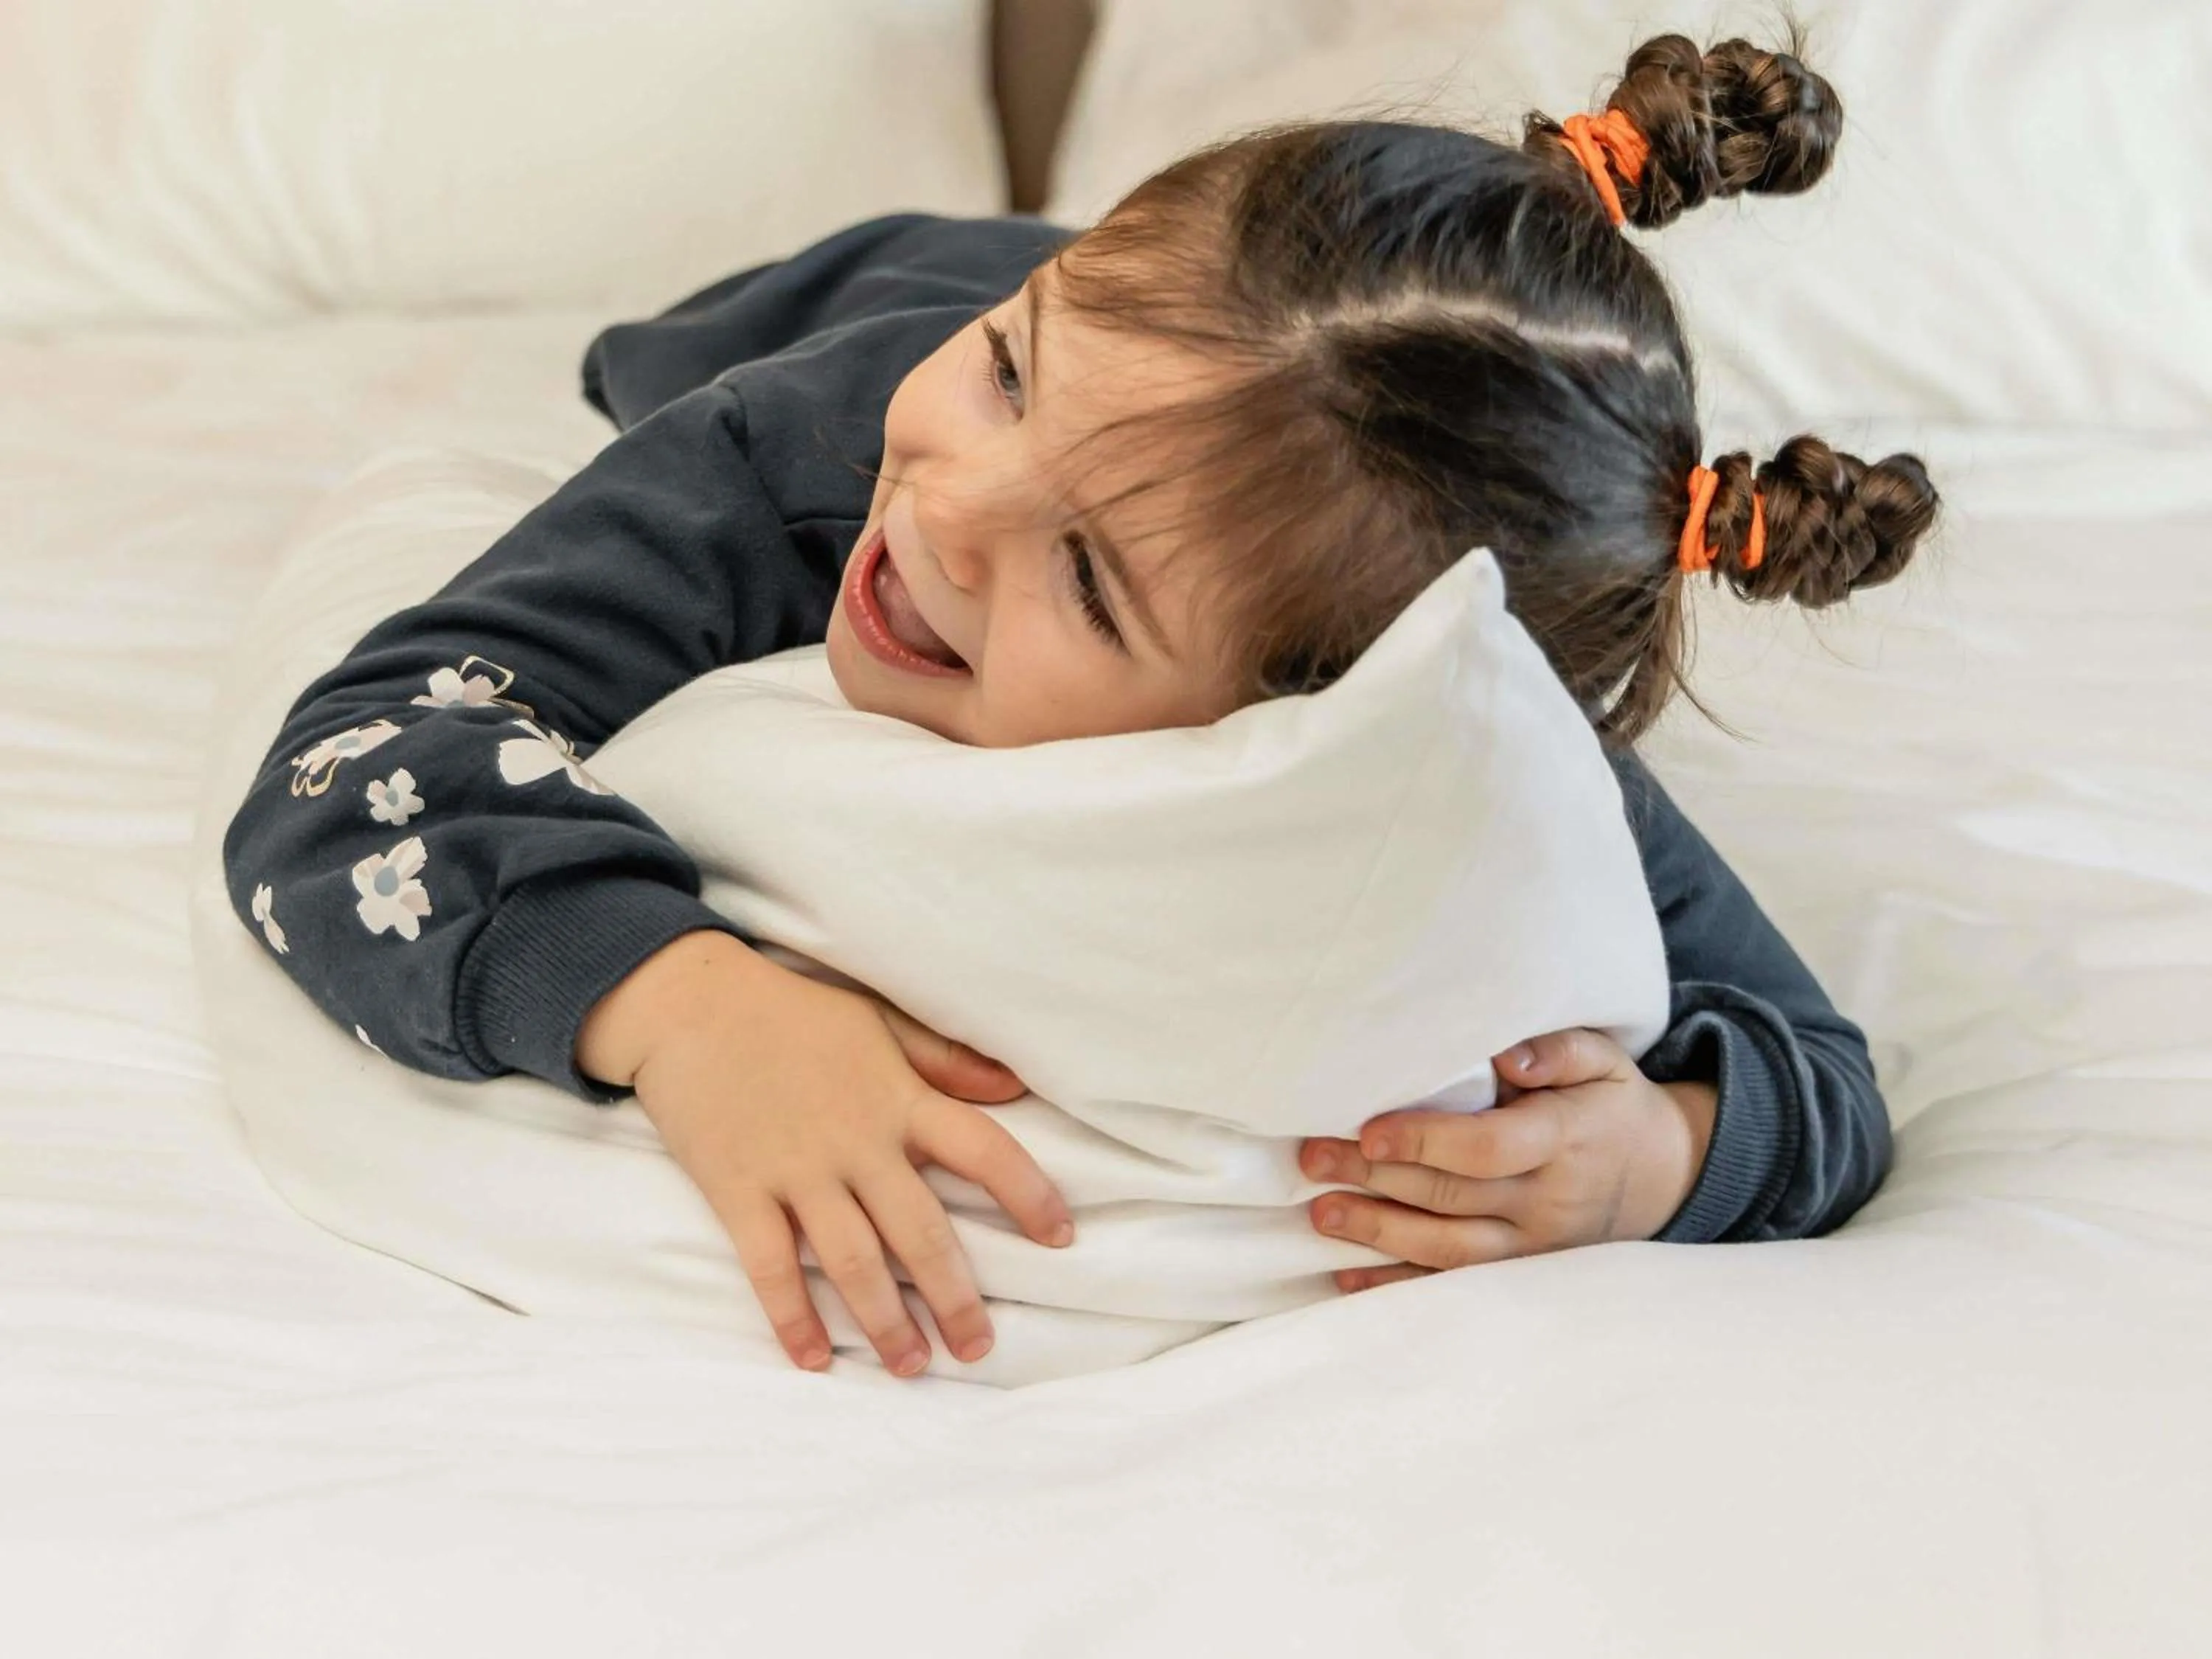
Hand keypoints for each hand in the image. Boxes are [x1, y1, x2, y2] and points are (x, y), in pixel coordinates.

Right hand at [578, 931, 1070, 1374]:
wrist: (687, 1002)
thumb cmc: (791, 1012)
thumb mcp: (877, 1021)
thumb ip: (944, 1058)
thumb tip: (1015, 1087)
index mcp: (898, 1098)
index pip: (983, 1149)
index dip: (1028, 1194)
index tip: (1062, 1238)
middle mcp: (856, 1141)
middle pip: (920, 1231)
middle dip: (954, 1297)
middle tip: (978, 1349)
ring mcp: (796, 1170)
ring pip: (853, 1261)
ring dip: (885, 1322)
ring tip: (911, 1366)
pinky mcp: (738, 1191)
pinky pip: (770, 1267)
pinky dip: (791, 1318)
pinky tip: (813, 1360)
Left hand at [1297, 1028, 1715, 1292]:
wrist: (1663, 1177)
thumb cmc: (1612, 1107)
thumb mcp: (1603, 1063)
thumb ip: (1558, 1050)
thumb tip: (1505, 1055)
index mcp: (1565, 1141)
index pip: (1489, 1147)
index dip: (1427, 1143)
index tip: (1370, 1132)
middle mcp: (1548, 1202)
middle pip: (1453, 1197)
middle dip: (1377, 1180)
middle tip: (1314, 1159)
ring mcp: (1533, 1248)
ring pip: (1448, 1250)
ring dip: (1378, 1233)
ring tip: (1321, 1212)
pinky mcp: (1519, 1275)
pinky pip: (1452, 1286)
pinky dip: (1397, 1285)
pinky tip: (1347, 1275)